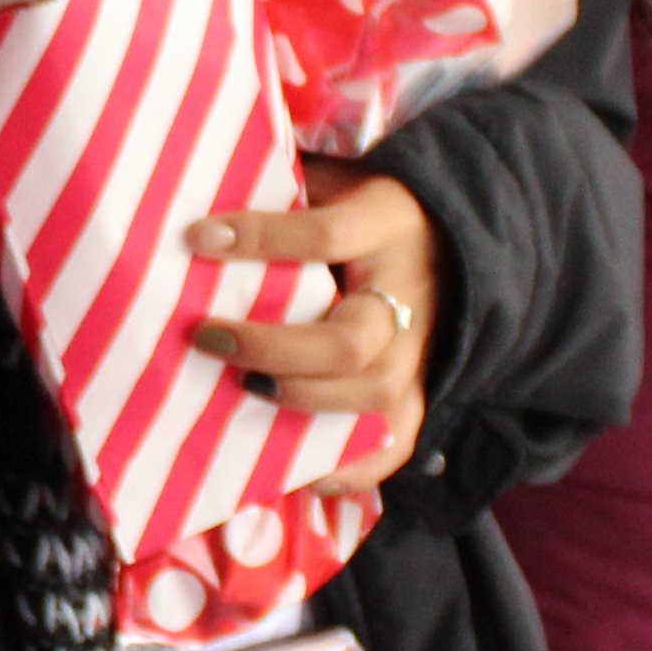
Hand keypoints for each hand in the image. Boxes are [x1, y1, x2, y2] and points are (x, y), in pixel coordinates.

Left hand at [187, 156, 440, 485]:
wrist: (453, 242)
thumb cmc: (366, 208)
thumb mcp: (336, 180)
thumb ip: (284, 188)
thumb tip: (204, 195)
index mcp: (388, 226)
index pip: (326, 236)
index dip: (261, 238)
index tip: (198, 238)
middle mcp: (410, 294)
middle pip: (349, 341)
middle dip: (271, 348)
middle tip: (208, 336)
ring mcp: (419, 349)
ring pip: (371, 395)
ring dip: (299, 400)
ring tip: (243, 387)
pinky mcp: (419, 389)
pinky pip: (396, 440)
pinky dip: (351, 465)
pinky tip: (303, 470)